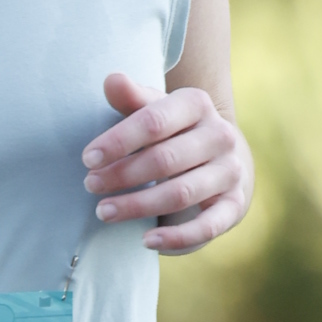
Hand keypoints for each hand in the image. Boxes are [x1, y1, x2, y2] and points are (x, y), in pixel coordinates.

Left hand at [84, 69, 252, 254]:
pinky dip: (177, 237)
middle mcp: (220, 135)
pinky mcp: (234, 204)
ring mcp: (230, 171)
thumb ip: (130, 98)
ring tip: (104, 212)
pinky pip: (208, 226)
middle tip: (90, 186)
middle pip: (165, 159)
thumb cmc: (173, 130)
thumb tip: (112, 80)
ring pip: (181, 193)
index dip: (118, 141)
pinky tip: (146, 242)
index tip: (88, 159)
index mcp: (197, 104)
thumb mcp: (153, 109)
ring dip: (138, 206)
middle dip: (122, 175)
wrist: (220, 156)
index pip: (154, 122)